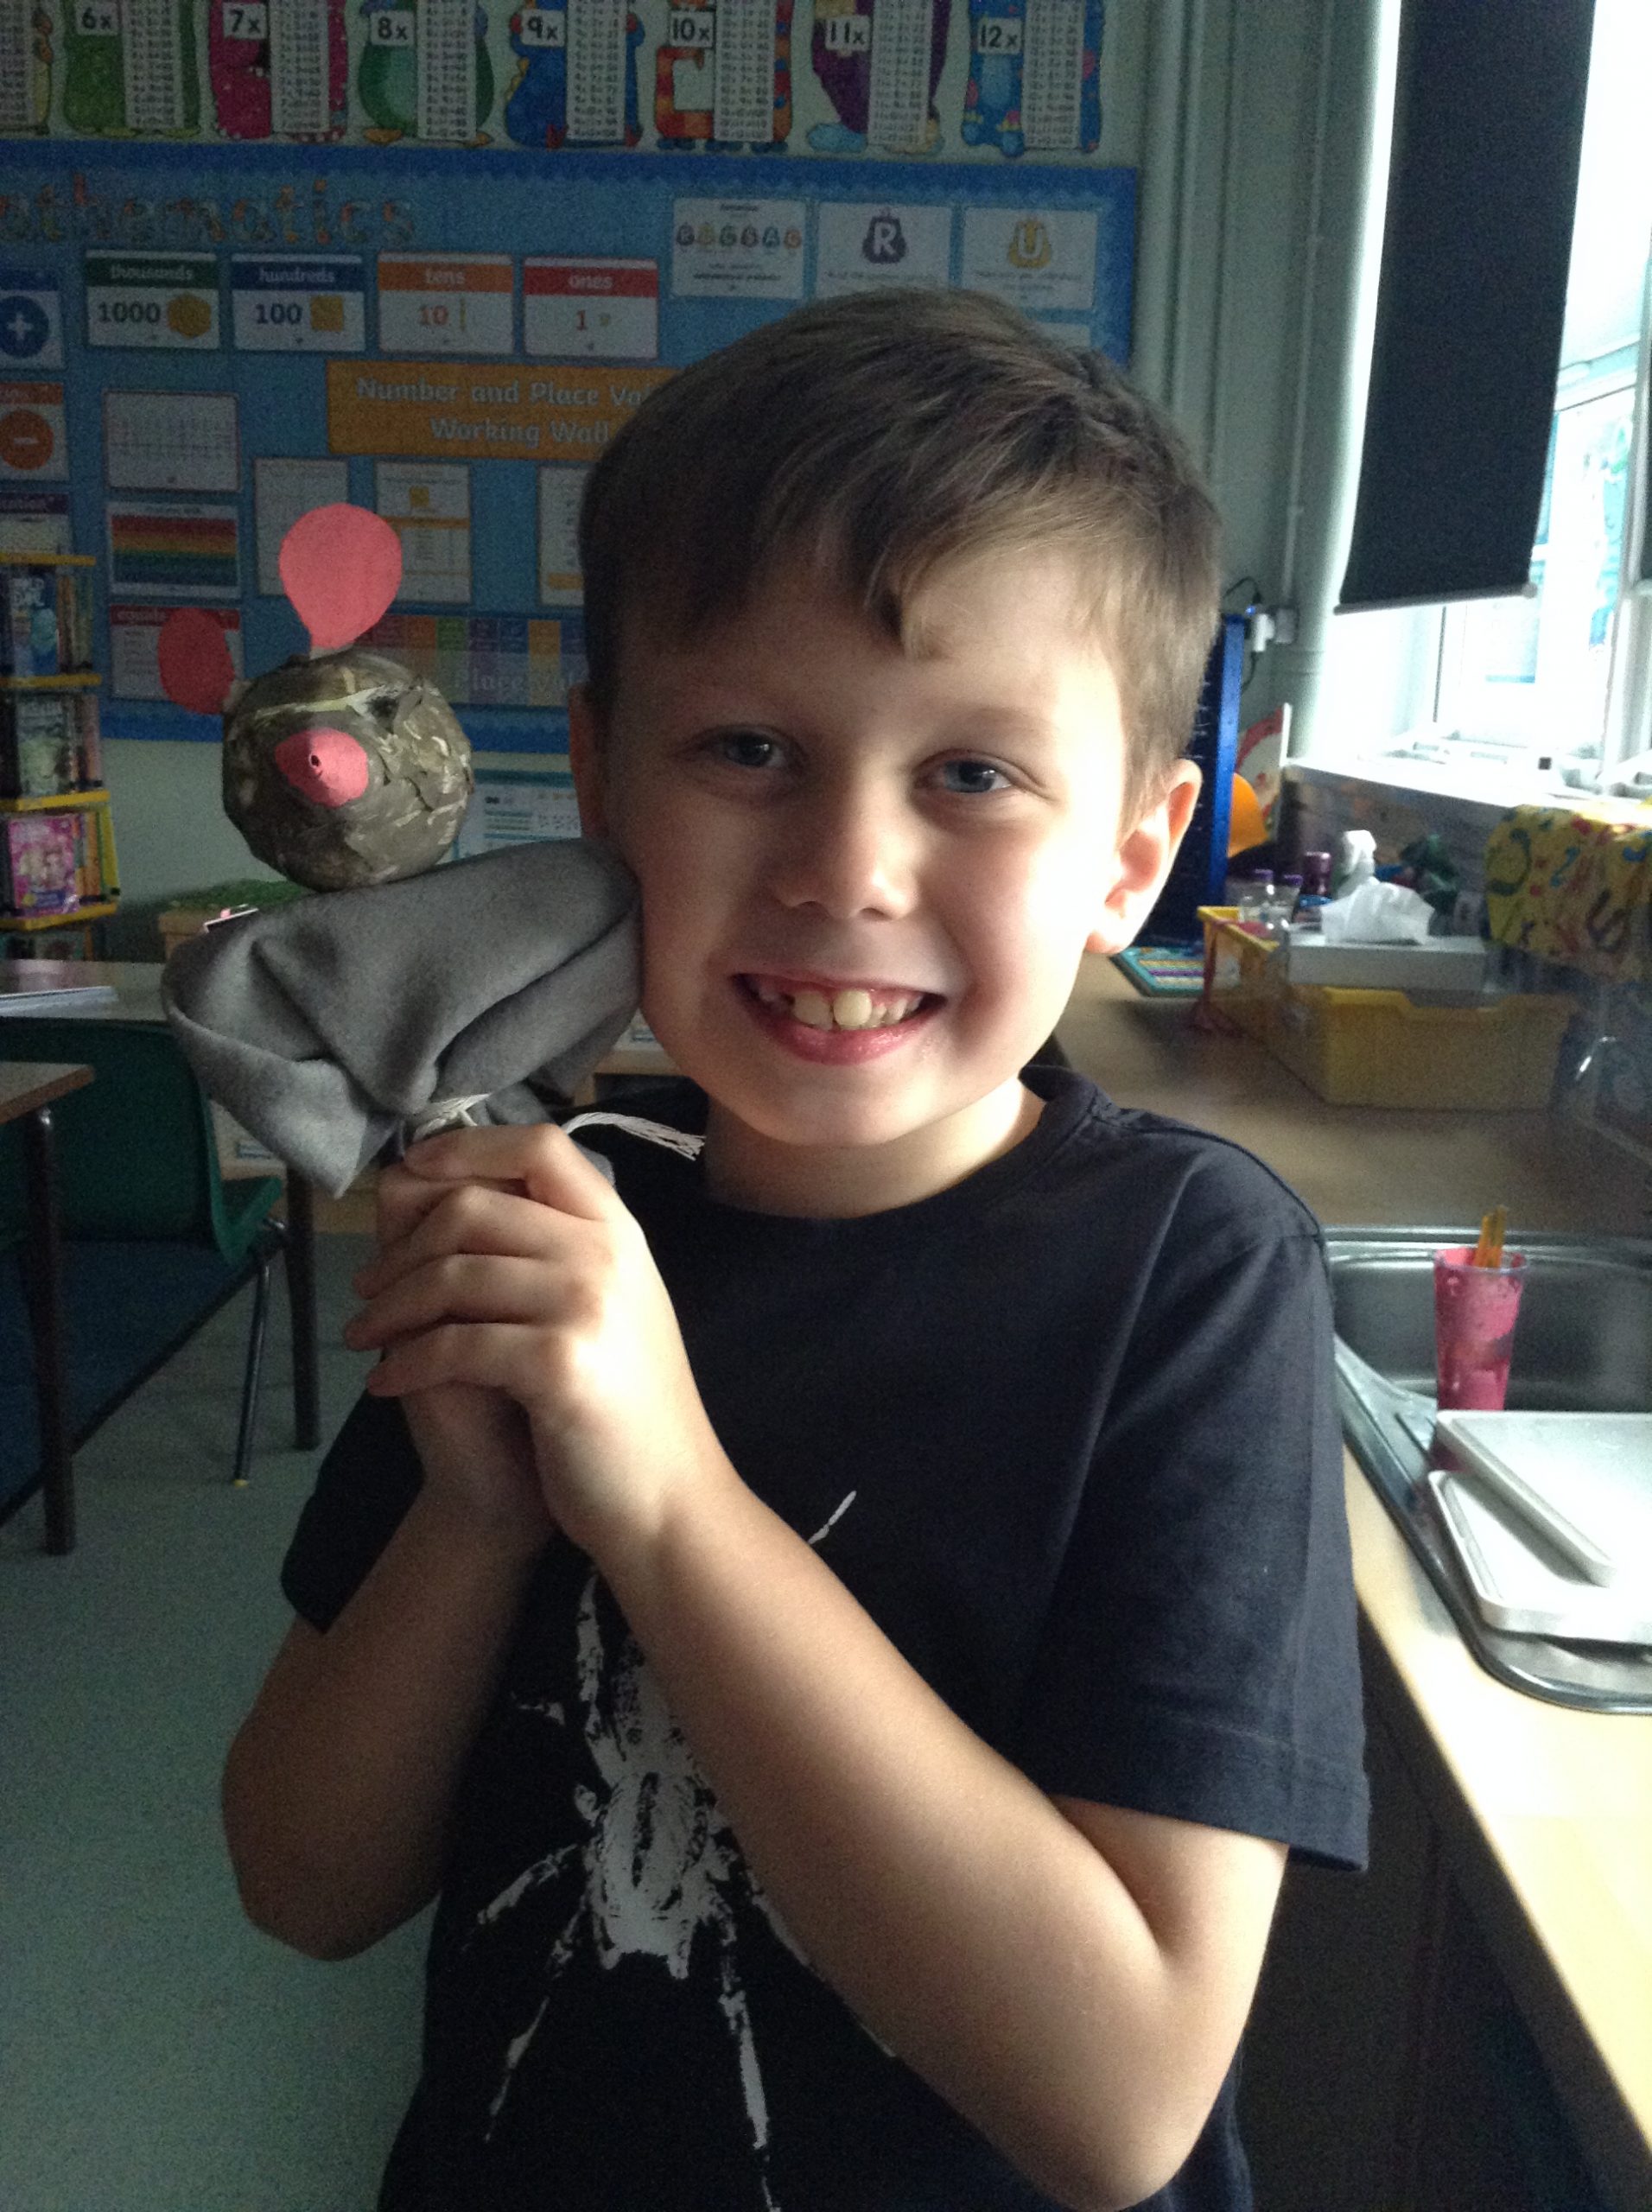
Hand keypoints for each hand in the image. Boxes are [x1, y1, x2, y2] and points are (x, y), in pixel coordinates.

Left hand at [345, 1125, 723, 1562]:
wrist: (668, 1501)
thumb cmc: (624, 1407)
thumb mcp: (604, 1306)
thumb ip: (551, 1250)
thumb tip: (448, 1198)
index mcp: (618, 1231)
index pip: (538, 1145)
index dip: (464, 1149)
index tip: (412, 1174)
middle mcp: (607, 1253)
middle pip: (474, 1206)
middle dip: (401, 1248)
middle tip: (367, 1291)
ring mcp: (588, 1305)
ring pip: (452, 1274)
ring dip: (389, 1309)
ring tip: (365, 1338)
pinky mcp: (560, 1364)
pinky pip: (452, 1343)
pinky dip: (405, 1362)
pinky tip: (386, 1384)